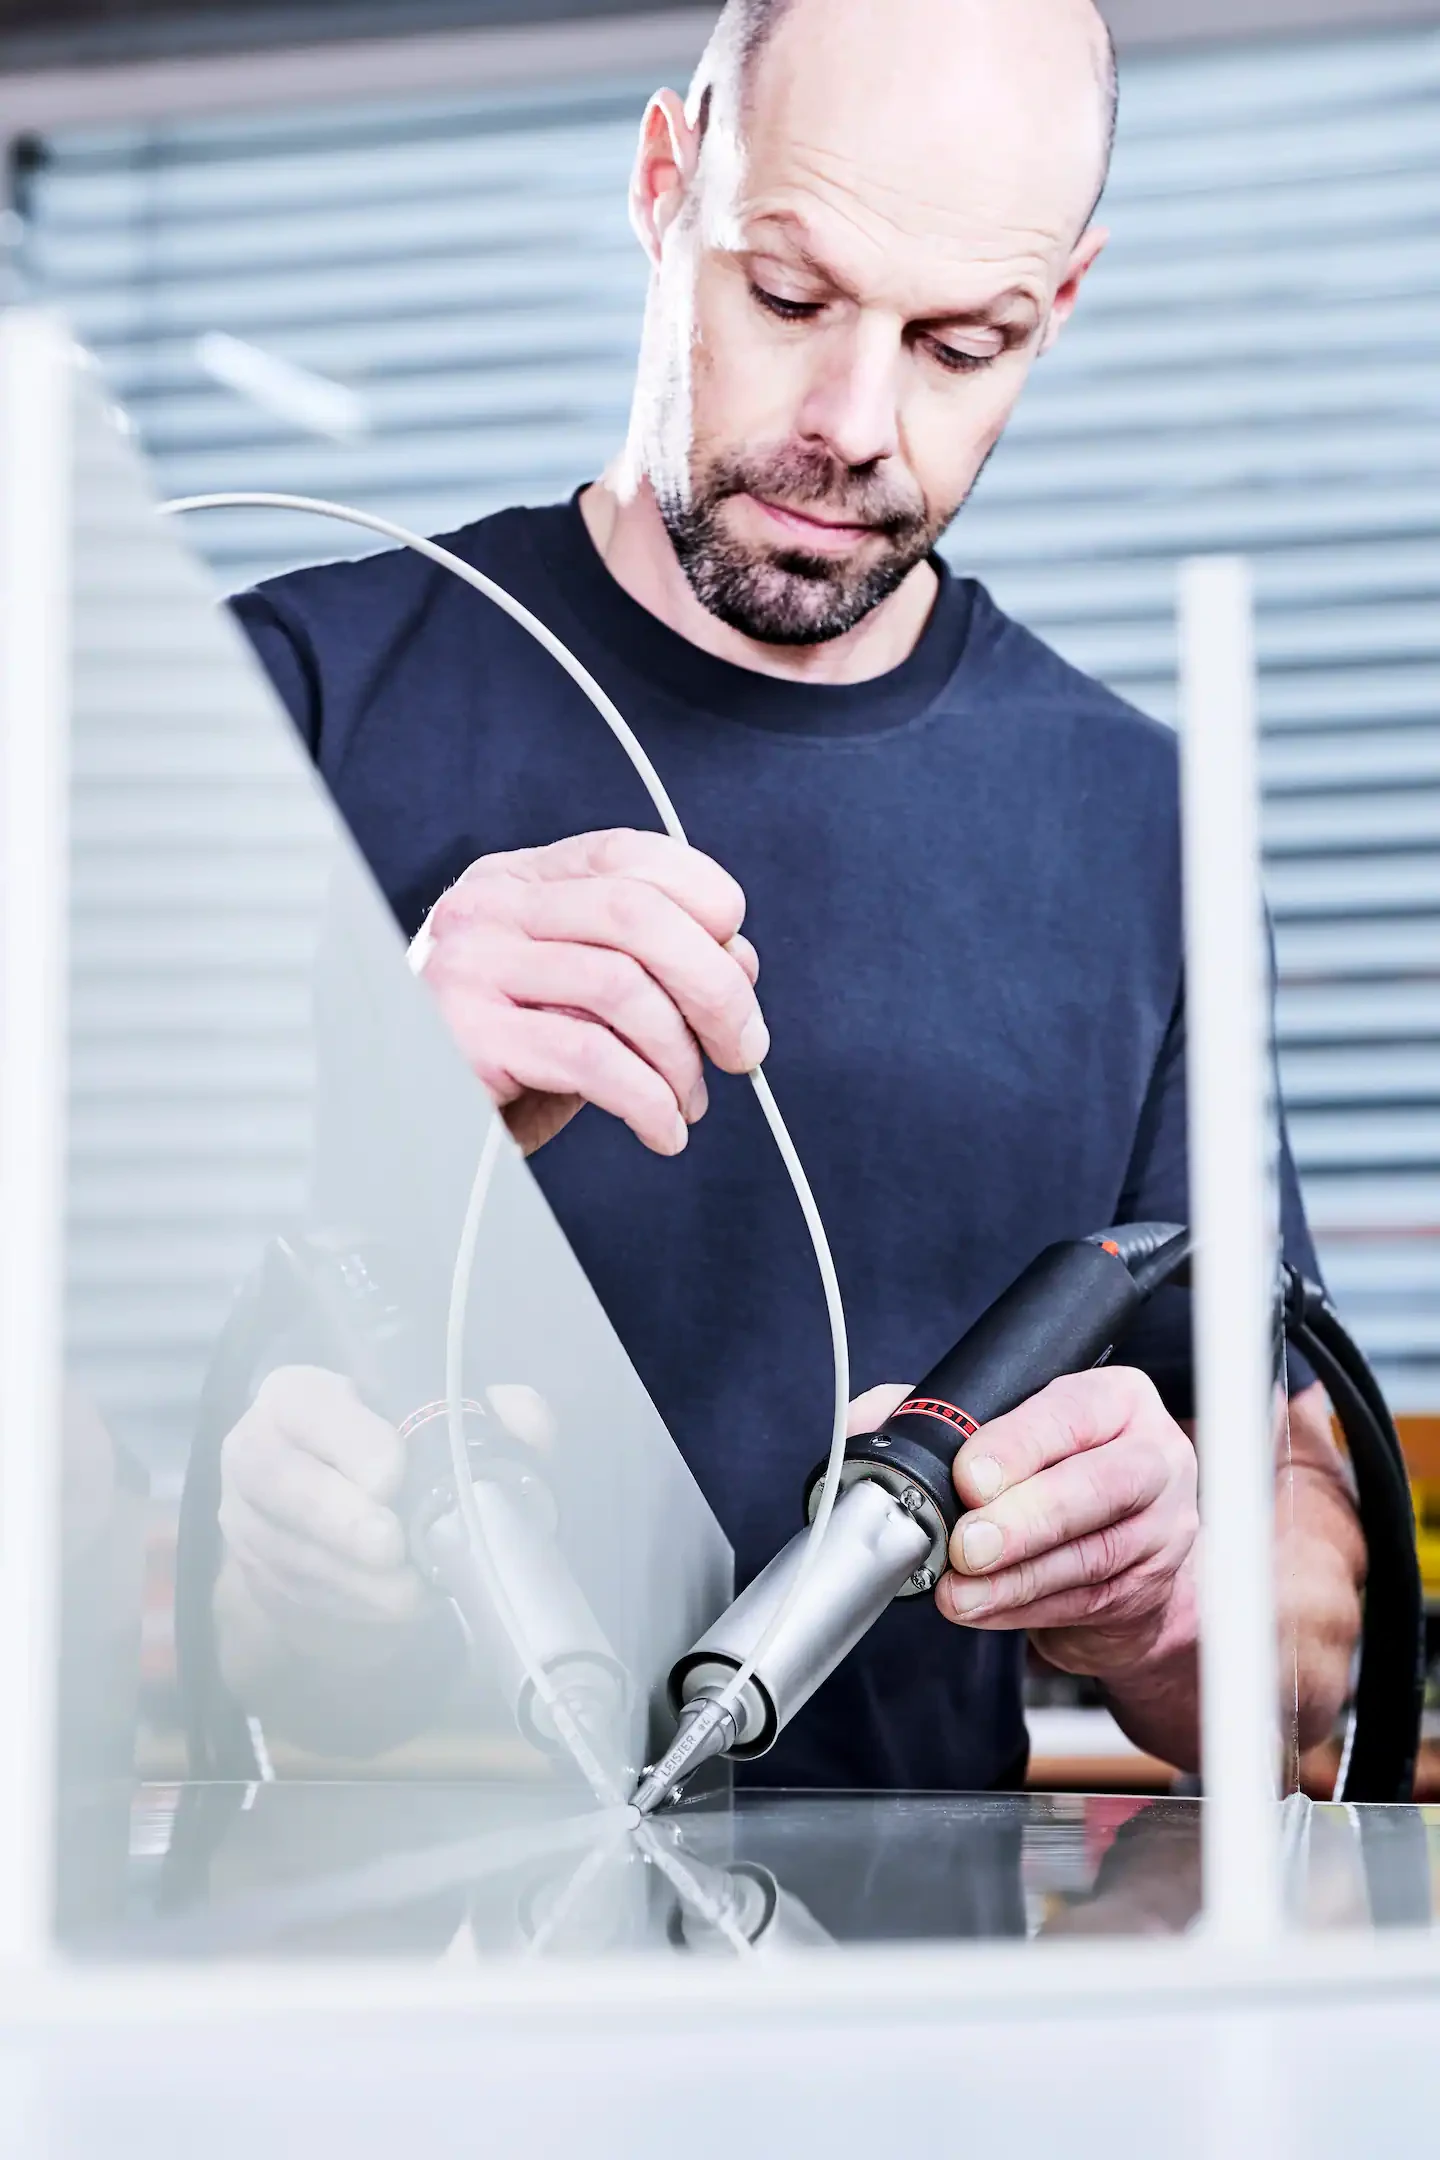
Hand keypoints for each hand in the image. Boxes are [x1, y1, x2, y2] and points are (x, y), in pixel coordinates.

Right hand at [214, 1369, 558, 1750]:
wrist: (344, 1524)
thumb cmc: (397, 1454)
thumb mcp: (444, 1421)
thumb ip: (489, 1410)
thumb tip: (526, 1418)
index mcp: (299, 1395)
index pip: (307, 1403)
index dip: (348, 1438)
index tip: (393, 1472)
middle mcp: (257, 1448)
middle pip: (277, 1477)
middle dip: (339, 1517)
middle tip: (392, 1544)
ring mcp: (246, 1517)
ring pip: (287, 1547)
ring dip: (352, 1577)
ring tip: (408, 1588)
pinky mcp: (255, 1575)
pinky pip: (297, 1593)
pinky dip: (349, 1605)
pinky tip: (390, 1604)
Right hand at [413, 829, 766, 1155]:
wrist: (406, 1131)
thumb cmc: (500, 1066)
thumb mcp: (577, 1002)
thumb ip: (645, 970)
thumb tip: (738, 959)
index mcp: (516, 883)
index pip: (627, 853)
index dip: (703, 898)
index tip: (738, 963)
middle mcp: (487, 909)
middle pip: (637, 914)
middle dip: (714, 986)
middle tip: (744, 1049)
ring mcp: (471, 967)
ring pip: (622, 988)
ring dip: (680, 1056)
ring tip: (688, 1102)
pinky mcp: (466, 1036)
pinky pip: (592, 1058)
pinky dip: (648, 1100)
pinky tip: (662, 1130)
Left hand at [849, 1370, 1198, 1680]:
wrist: (1122, 1540)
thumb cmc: (1054, 1468)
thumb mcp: (1006, 1424)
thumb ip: (935, 1412)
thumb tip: (863, 1424)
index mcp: (1116, 1399)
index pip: (1073, 1412)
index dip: (1020, 1445)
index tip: (969, 1476)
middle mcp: (1153, 1457)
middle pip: (1098, 1486)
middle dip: (1023, 1520)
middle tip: (967, 1544)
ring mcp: (1162, 1526)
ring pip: (1090, 1555)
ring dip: (1014, 1580)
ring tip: (960, 1592)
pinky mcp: (1149, 1586)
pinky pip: (1083, 1600)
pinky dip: (1024, 1610)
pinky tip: (983, 1609)